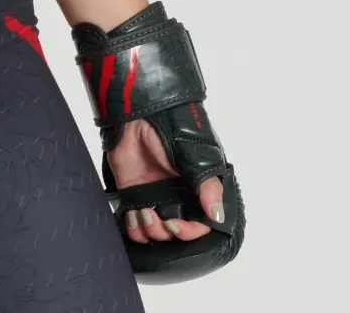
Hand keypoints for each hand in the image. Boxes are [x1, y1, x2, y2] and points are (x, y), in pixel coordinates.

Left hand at [108, 118, 224, 244]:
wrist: (137, 118)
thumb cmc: (170, 133)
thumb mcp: (195, 158)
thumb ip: (207, 187)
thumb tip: (217, 215)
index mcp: (194, 191)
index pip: (197, 224)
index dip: (188, 231)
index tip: (177, 224)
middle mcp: (175, 197)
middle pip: (174, 232)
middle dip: (167, 231)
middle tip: (159, 217)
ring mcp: (153, 197)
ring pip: (154, 231)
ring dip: (149, 229)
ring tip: (144, 212)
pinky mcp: (132, 194)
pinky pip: (134, 223)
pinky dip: (133, 227)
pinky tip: (133, 216)